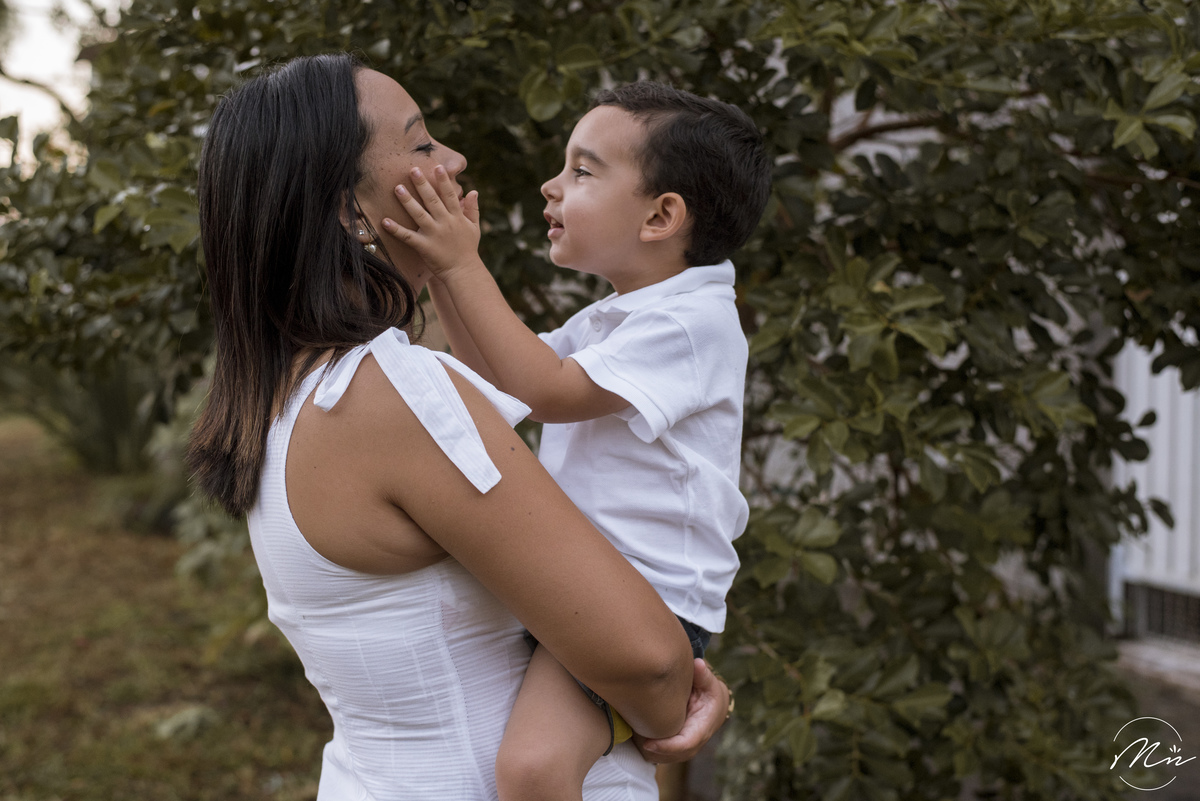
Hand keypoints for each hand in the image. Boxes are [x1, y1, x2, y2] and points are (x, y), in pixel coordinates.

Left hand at [381, 165, 482, 279]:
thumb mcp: (474, 228)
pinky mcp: (424, 246)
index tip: (437, 167)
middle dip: (423, 184)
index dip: (444, 181)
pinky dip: (396, 229)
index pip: (450, 195)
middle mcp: (445, 223)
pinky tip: (385, 221)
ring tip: (397, 188)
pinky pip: (408, 236)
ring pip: (419, 214)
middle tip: (413, 169)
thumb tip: (473, 191)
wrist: (465, 272)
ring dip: (408, 201)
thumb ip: (473, 209)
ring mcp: (434, 234)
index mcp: (457, 217)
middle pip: (433, 200)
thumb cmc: (469, 249)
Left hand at [634, 658, 730, 763]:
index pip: (686, 744)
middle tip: (633, 737)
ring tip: (632, 735)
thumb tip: (698, 664)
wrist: (711, 705)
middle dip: (653, 751)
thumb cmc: (708, 692)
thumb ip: (702, 675)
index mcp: (703, 728)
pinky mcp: (673, 748)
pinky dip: (646, 749)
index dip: (668, 746)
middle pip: (672, 755)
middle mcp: (693, 743)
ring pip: (663, 758)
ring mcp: (683, 748)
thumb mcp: (707, 682)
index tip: (649, 744)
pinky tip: (634, 734)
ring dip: (647, 751)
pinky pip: (658, 755)